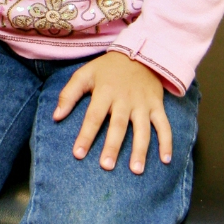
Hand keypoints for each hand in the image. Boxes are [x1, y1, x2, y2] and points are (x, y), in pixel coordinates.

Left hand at [53, 52, 172, 174]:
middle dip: (112, 146)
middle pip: (119, 125)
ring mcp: (143, 103)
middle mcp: (125, 99)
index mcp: (105, 92)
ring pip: (143, 129)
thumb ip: (68, 94)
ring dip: (141, 150)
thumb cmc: (107, 69)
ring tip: (136, 170)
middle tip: (106, 166)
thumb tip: (56, 116)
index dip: (86, 135)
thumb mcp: (85, 74)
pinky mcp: (157, 105)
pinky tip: (165, 160)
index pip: (94, 116)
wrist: (139, 53)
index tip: (78, 154)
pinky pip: (164, 125)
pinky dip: (167, 142)